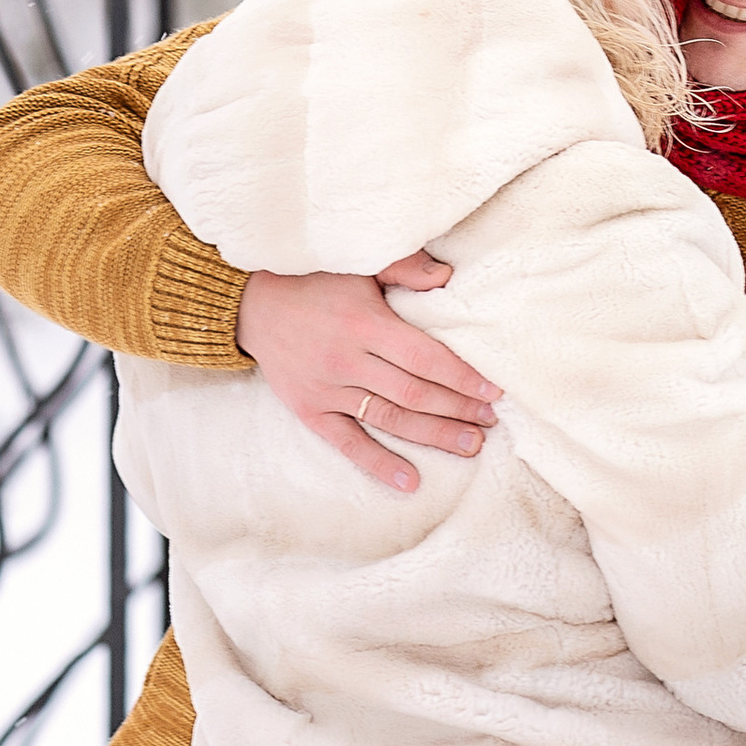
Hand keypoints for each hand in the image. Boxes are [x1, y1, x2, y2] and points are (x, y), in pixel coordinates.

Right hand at [235, 259, 500, 492]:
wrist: (252, 305)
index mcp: (364, 323)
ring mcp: (327, 390)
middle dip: (458, 409)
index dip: (462, 377)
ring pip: (391, 418)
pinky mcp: (310, 410)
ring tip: (471, 446)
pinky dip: (379, 464)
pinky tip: (410, 481)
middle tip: (490, 422)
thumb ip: (405, 269)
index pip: (425, 358)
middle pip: (414, 393)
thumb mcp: (359, 263)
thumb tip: (448, 277)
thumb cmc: (315, 281)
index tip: (493, 392)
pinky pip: (348, 443)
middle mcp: (347, 360)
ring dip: (434, 436)